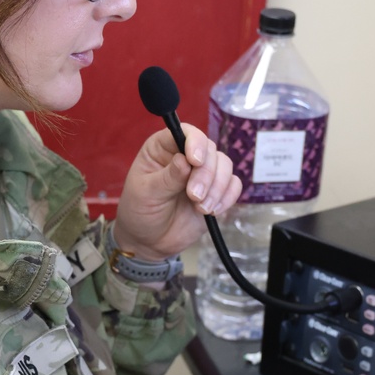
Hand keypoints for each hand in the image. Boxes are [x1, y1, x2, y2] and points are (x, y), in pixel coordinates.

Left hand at [113, 125, 241, 260]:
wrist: (150, 241)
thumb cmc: (140, 212)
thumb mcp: (146, 194)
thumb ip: (167, 177)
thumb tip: (185, 160)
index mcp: (163, 148)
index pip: (185, 132)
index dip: (195, 142)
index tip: (195, 161)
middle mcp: (185, 155)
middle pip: (210, 149)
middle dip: (206, 174)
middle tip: (194, 196)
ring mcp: (202, 173)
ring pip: (225, 165)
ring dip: (217, 187)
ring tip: (201, 208)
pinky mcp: (216, 191)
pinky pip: (233, 185)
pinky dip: (227, 197)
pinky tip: (212, 211)